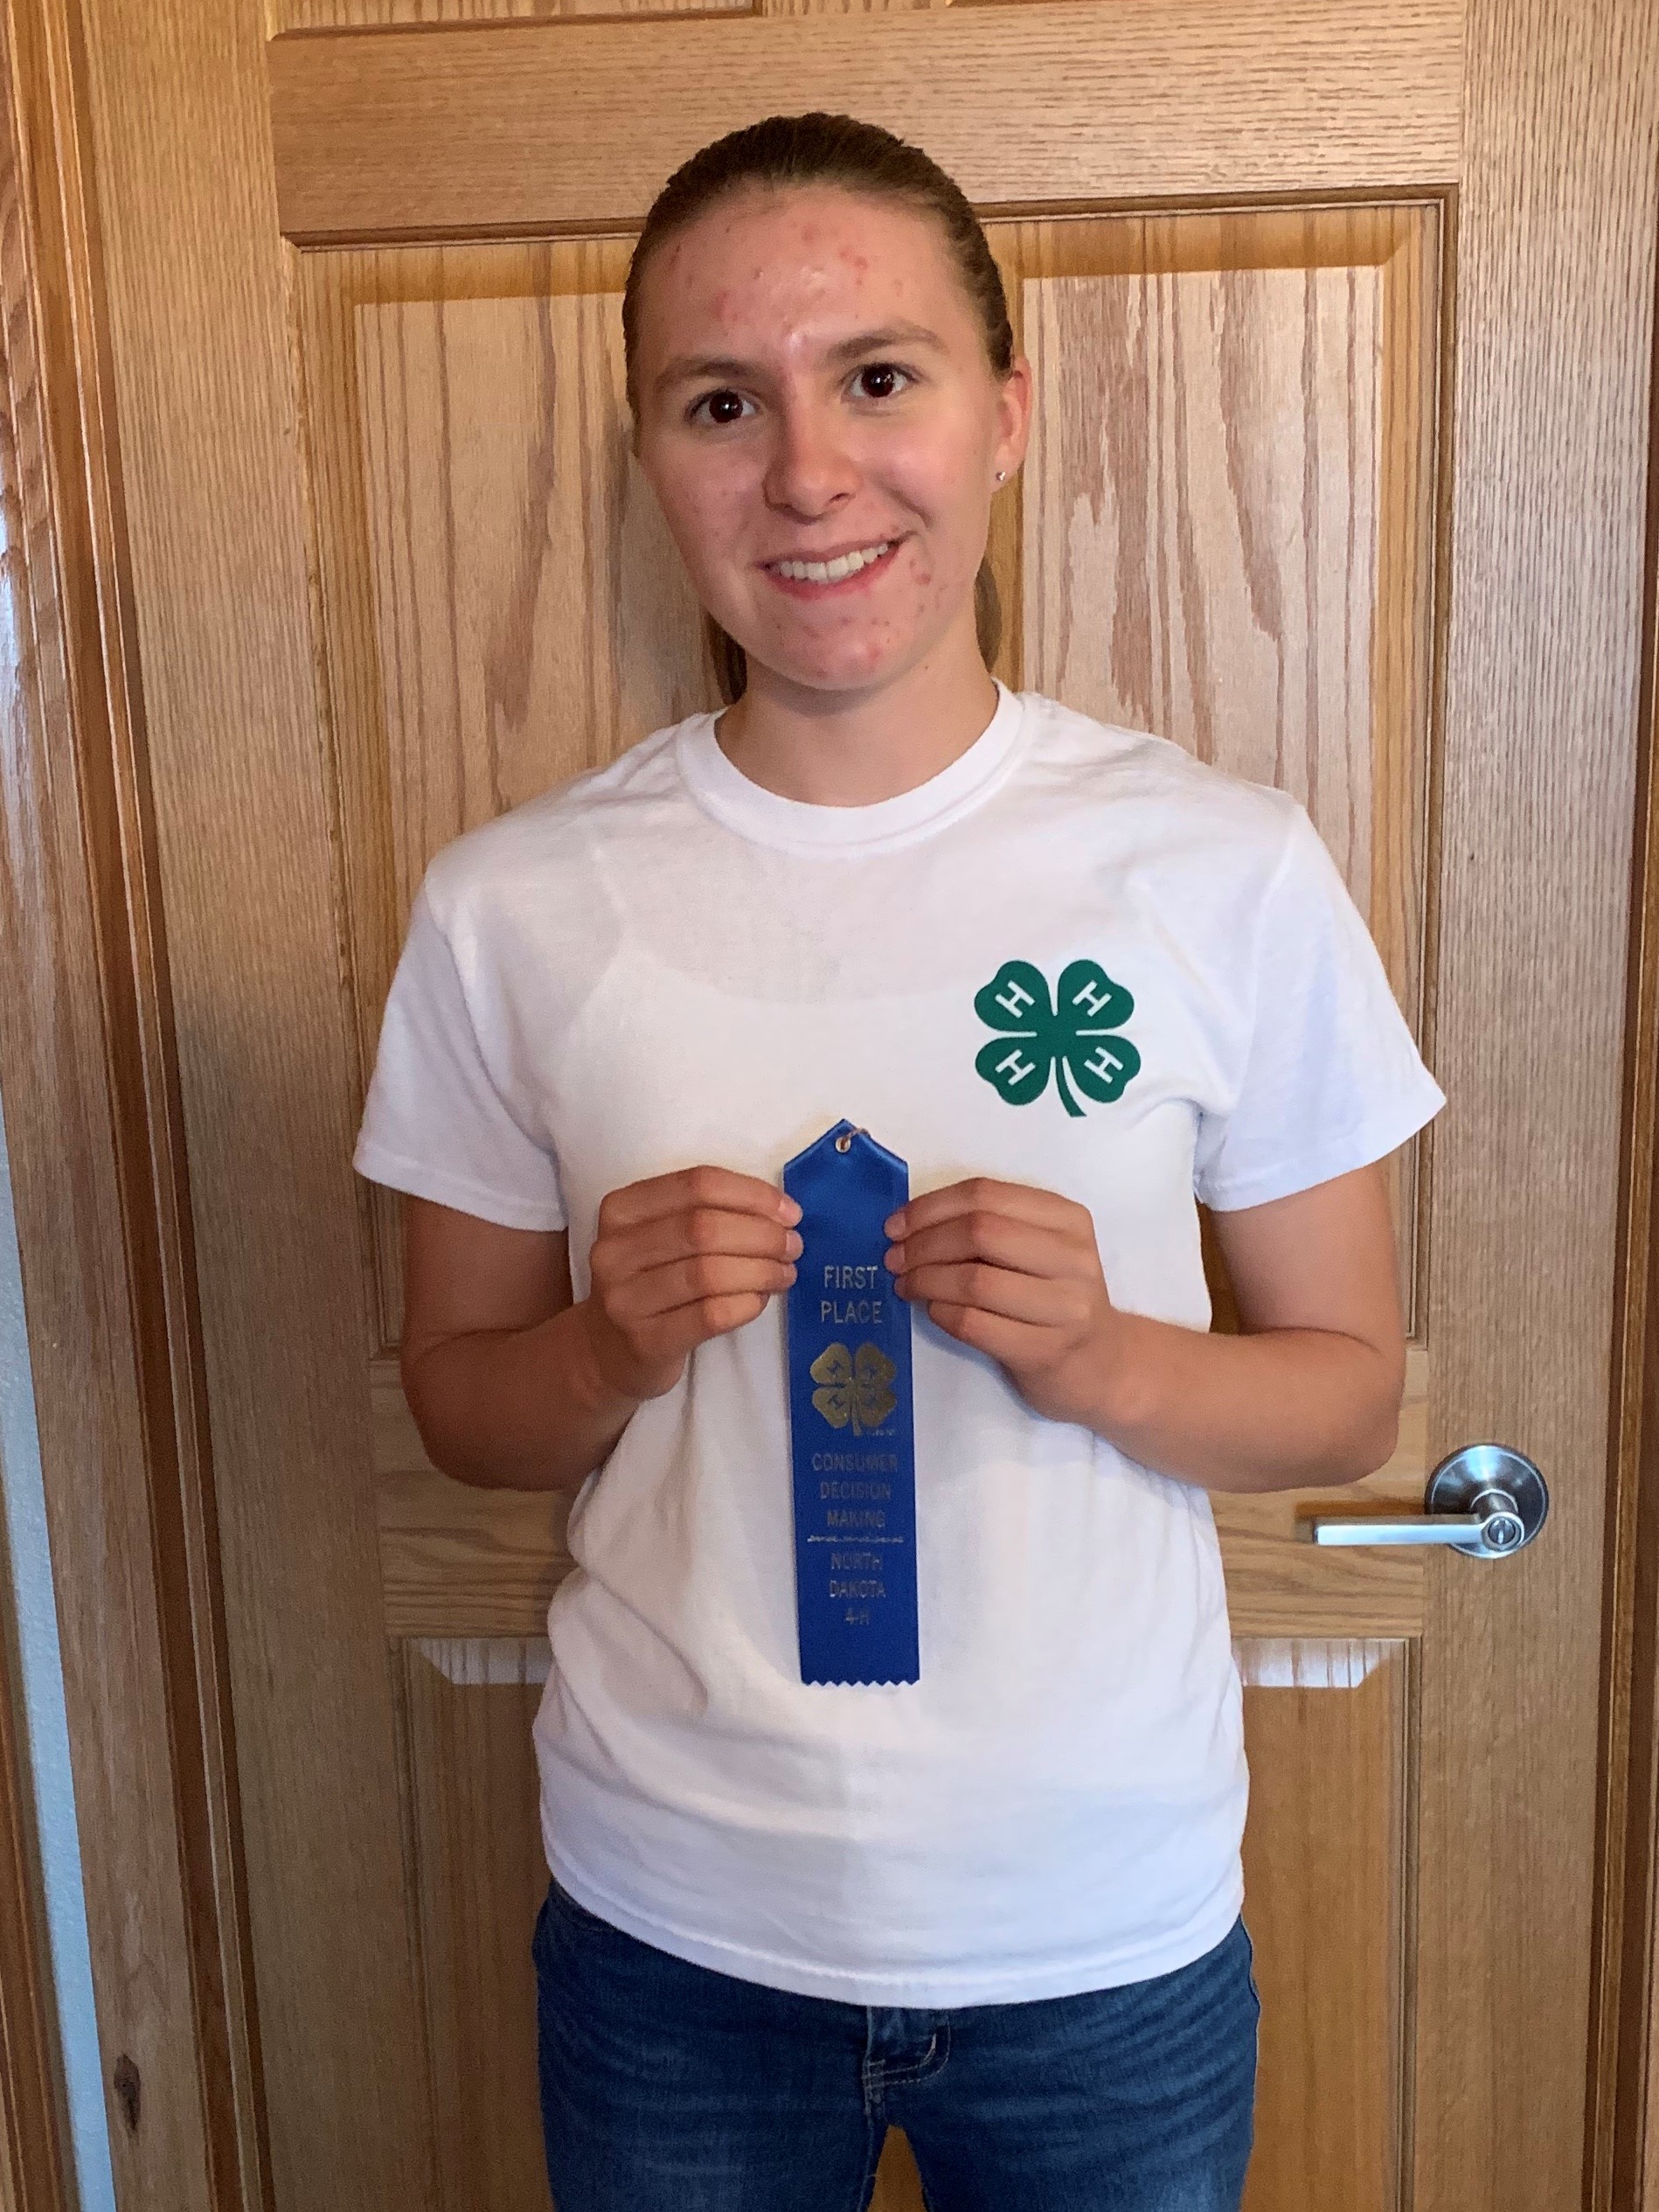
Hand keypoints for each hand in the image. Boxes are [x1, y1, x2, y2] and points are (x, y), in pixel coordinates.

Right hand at [580, 1166, 801, 1402]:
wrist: (607, 1352)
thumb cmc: (650, 1283)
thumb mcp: (660, 1237)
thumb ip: (707, 1215)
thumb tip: (781, 1213)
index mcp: (621, 1209)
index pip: (697, 1185)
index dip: (753, 1195)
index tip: (790, 1212)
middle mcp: (614, 1250)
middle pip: (704, 1227)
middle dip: (762, 1235)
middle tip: (793, 1246)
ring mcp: (625, 1299)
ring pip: (708, 1273)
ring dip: (761, 1271)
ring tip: (785, 1273)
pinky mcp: (645, 1341)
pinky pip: (710, 1316)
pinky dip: (746, 1304)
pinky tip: (760, 1300)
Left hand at [884, 1177, 1121, 1426]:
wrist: (1101, 1366)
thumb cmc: (1055, 1299)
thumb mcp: (1039, 1250)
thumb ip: (991, 1227)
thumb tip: (908, 1224)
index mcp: (1067, 1219)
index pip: (986, 1195)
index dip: (931, 1207)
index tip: (895, 1226)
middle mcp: (1072, 1257)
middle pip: (978, 1232)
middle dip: (923, 1243)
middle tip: (894, 1259)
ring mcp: (1064, 1307)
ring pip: (973, 1280)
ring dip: (925, 1280)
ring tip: (905, 1285)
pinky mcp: (1046, 1350)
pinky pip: (974, 1324)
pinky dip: (941, 1313)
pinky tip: (933, 1310)